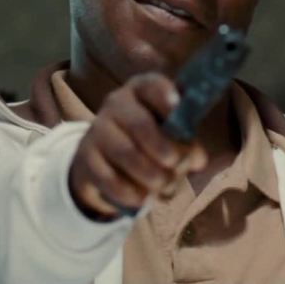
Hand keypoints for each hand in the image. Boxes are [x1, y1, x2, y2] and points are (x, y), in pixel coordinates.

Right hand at [69, 73, 206, 218]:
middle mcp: (116, 104)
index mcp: (142, 90)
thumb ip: (186, 143)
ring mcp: (97, 129)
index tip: (177, 107)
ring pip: (125, 152)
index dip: (165, 96)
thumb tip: (199, 160)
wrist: (105, 157)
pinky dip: (129, 191)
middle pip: (140, 124)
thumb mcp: (170, 133)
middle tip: (176, 163)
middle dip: (162, 147)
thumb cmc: (150, 137)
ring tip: (164, 185)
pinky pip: (108, 177)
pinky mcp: (85, 157)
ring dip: (149, 173)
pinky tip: (143, 198)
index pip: (152, 85)